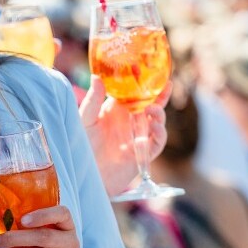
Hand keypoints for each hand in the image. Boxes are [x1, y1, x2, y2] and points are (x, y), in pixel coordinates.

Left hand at [80, 79, 165, 198]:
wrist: (85, 176)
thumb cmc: (81, 147)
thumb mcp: (84, 121)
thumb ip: (92, 101)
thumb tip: (97, 77)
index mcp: (116, 111)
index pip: (133, 93)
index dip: (142, 83)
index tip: (149, 71)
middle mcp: (129, 122)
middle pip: (150, 104)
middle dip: (160, 95)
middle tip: (166, 84)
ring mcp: (138, 136)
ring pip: (156, 121)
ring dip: (158, 114)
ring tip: (152, 110)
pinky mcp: (143, 153)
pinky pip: (158, 141)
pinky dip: (160, 133)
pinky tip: (155, 126)